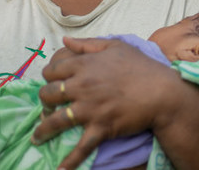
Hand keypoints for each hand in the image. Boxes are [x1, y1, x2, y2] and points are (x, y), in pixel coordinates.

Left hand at [33, 36, 177, 169]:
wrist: (162, 91)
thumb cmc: (141, 67)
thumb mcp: (115, 46)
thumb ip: (88, 44)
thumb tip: (65, 41)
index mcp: (85, 65)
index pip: (52, 70)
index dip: (48, 77)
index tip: (52, 83)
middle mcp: (82, 86)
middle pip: (48, 93)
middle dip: (44, 101)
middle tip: (48, 107)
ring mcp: (90, 108)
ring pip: (56, 120)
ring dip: (43, 131)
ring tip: (37, 138)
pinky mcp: (100, 127)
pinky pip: (80, 146)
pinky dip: (69, 161)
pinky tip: (60, 169)